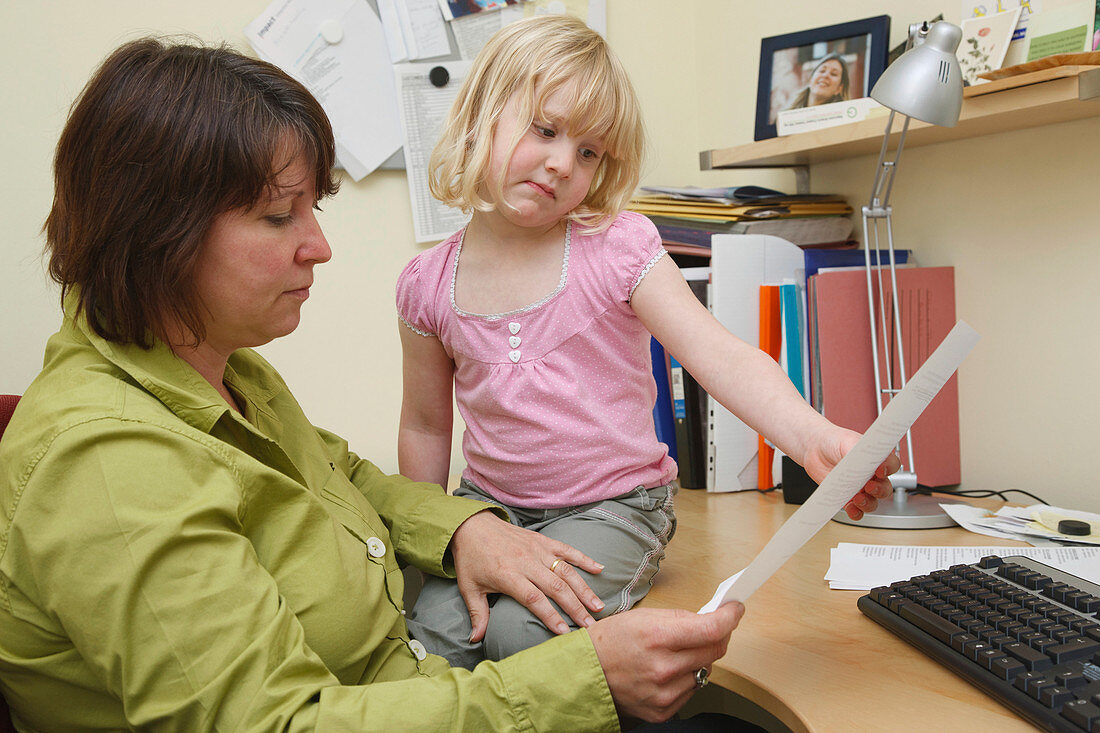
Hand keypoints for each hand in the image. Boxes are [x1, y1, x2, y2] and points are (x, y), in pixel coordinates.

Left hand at [449, 511, 604, 641]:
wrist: (471, 525)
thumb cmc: (471, 559)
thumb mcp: (469, 588)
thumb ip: (477, 615)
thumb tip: (475, 640)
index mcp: (508, 575)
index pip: (534, 599)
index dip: (550, 615)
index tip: (564, 632)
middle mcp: (526, 562)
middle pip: (556, 587)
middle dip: (575, 608)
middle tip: (590, 625)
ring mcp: (536, 549)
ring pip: (565, 570)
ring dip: (584, 589)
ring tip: (598, 606)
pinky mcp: (542, 540)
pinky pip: (566, 549)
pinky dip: (584, 558)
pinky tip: (600, 569)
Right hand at [588, 602, 744, 723]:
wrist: (588, 673)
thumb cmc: (612, 641)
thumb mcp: (644, 616)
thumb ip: (681, 618)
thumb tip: (711, 618)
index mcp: (658, 638)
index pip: (712, 629)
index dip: (730, 617)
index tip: (734, 610)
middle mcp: (664, 668)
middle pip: (715, 651)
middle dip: (719, 635)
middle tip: (714, 627)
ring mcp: (665, 693)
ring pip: (705, 671)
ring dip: (700, 658)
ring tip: (677, 651)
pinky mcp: (664, 711)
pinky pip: (692, 690)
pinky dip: (687, 677)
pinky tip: (669, 670)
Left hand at [801, 426, 897, 520]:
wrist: (815, 449)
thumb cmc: (835, 442)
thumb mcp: (848, 442)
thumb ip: (859, 452)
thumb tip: (866, 462)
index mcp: (877, 459)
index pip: (892, 465)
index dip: (889, 468)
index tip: (880, 470)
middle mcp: (872, 476)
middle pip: (885, 488)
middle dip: (880, 490)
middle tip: (868, 486)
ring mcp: (860, 488)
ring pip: (873, 502)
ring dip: (868, 503)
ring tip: (857, 498)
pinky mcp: (848, 498)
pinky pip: (856, 510)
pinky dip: (856, 512)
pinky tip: (851, 508)